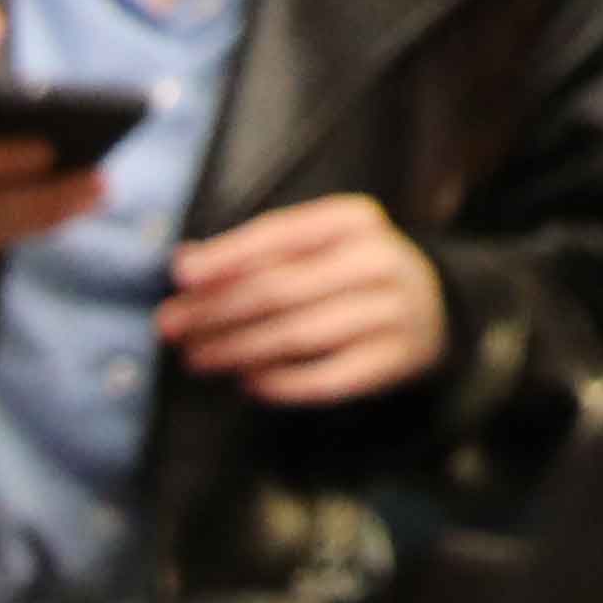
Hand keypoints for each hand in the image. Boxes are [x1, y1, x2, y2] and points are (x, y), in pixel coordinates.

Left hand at [160, 193, 452, 407]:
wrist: (431, 308)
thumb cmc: (346, 272)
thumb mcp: (314, 245)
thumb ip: (256, 252)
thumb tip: (185, 266)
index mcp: (353, 220)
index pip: (279, 235)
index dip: (225, 256)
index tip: (180, 275)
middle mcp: (379, 260)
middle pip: (280, 288)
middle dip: (216, 310)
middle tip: (171, 327)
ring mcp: (392, 312)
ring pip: (298, 335)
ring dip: (236, 349)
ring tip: (195, 357)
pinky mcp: (395, 360)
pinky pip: (325, 379)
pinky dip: (279, 382)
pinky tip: (244, 380)